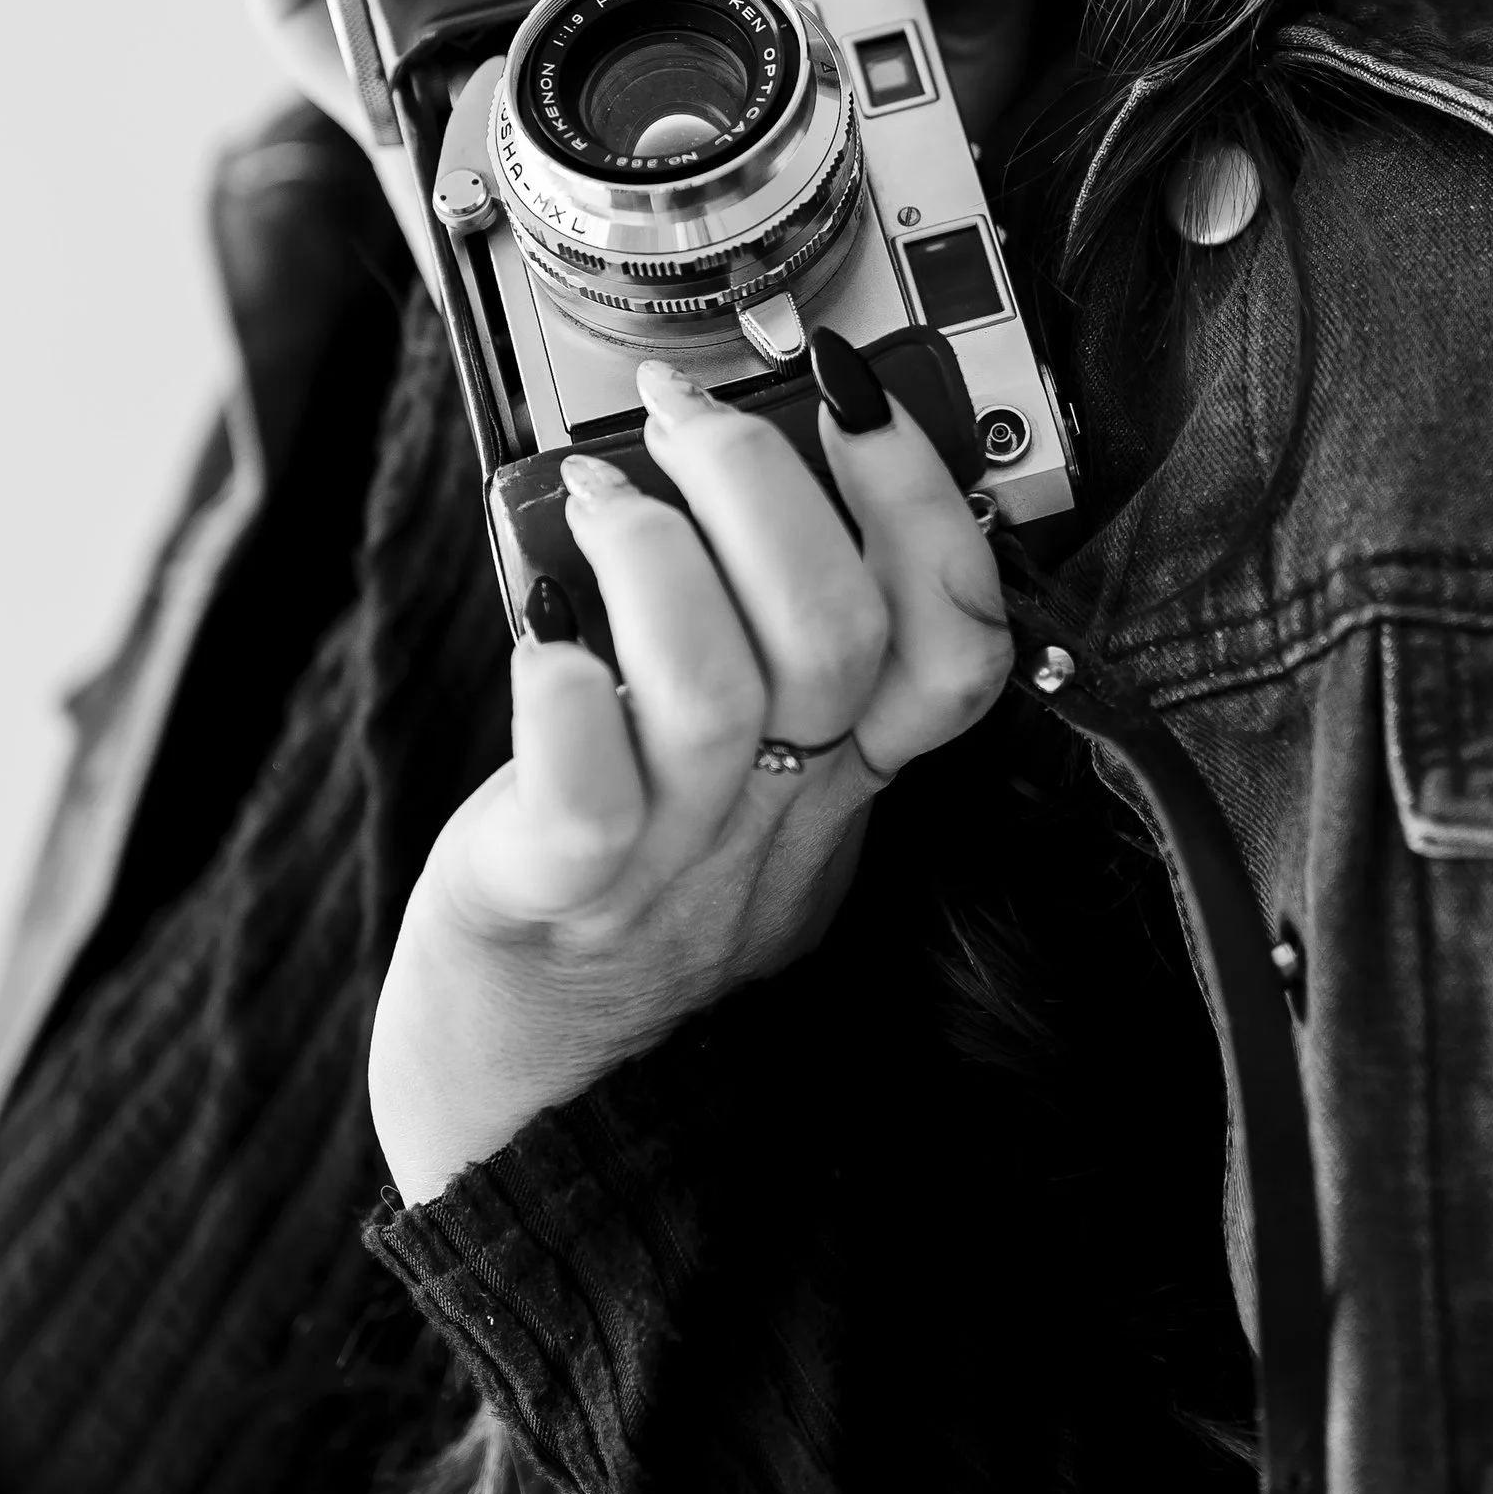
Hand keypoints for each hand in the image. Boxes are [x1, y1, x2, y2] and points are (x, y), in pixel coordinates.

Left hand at [366, 350, 1010, 1204]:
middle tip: (683, 411)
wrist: (545, 1101)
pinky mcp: (550, 888)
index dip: (922, 501)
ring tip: (594, 496)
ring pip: (714, 682)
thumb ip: (785, 660)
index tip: (850, 392)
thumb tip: (765, 465)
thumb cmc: (640, 909)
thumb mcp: (769, 792)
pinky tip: (540, 632)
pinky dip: (562, 683)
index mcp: (845, 775)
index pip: (952, 639)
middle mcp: (776, 808)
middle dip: (762, 478)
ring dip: (653, 550)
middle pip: (837, 631)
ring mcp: (668, 854)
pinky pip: (579, 779)